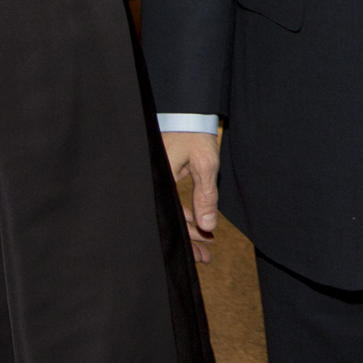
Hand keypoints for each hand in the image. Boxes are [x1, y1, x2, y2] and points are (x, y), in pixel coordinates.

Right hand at [162, 130, 220, 264]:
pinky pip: (172, 199)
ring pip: (171, 210)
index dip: (185, 239)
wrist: (186, 107)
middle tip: (205, 255)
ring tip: (207, 240)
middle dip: (188, 238)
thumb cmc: (193, 132)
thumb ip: (206, 195)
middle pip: (168, 218)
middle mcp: (154, 183)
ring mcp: (158, 179)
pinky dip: (185, 211)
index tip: (199, 256)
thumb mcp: (205, 163)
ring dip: (188, 225)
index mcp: (160, 182)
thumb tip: (207, 225)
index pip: (170, 219)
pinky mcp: (163, 174)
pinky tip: (198, 220)